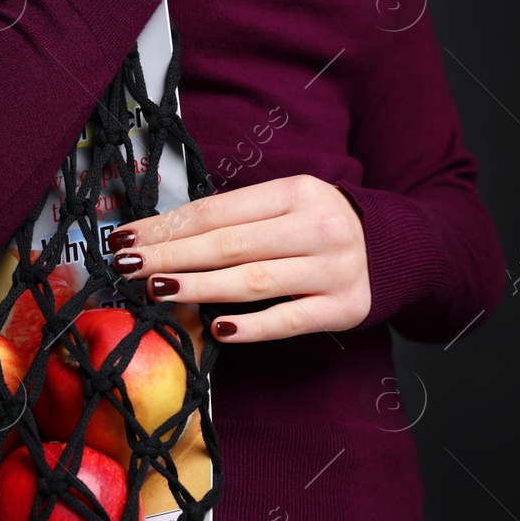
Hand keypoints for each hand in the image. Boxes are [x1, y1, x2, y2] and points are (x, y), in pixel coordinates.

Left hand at [106, 175, 370, 342]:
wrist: (393, 248)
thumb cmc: (318, 227)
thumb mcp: (285, 205)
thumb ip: (237, 219)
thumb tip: (161, 238)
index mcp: (297, 191)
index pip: (218, 211)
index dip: (168, 226)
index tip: (125, 238)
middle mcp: (317, 226)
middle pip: (230, 245)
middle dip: (172, 256)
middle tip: (128, 266)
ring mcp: (333, 269)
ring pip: (254, 280)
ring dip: (200, 287)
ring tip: (159, 290)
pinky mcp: (344, 307)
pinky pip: (289, 320)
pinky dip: (252, 326)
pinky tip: (218, 329)